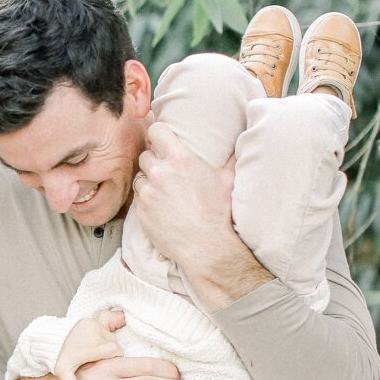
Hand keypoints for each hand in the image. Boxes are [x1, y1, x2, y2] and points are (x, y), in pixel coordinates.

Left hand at [54, 307, 126, 379]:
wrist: (49, 338)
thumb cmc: (59, 358)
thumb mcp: (63, 372)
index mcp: (91, 347)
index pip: (116, 350)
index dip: (115, 357)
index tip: (108, 363)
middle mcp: (94, 333)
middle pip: (114, 343)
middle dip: (112, 351)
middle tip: (103, 359)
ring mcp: (92, 325)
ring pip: (110, 335)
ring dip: (108, 343)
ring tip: (98, 351)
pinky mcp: (90, 320)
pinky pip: (104, 328)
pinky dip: (103, 336)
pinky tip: (95, 343)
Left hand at [132, 122, 269, 306]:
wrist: (208, 248)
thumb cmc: (220, 213)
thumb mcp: (228, 180)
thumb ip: (230, 157)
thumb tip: (241, 142)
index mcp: (180, 160)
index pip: (156, 131)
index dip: (158, 134)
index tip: (162, 140)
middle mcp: (160, 173)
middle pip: (145, 155)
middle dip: (153, 160)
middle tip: (165, 171)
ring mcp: (149, 193)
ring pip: (139, 178)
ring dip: (148, 182)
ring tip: (162, 191)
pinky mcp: (141, 213)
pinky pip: (138, 199)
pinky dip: (146, 201)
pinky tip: (160, 207)